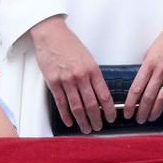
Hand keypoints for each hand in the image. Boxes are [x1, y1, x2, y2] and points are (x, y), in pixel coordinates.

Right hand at [30, 15, 114, 133]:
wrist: (51, 34)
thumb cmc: (69, 44)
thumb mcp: (87, 57)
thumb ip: (92, 74)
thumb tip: (97, 93)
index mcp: (93, 69)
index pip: (104, 94)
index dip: (109, 109)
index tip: (111, 118)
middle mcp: (81, 76)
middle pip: (91, 104)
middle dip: (96, 119)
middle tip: (98, 128)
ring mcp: (66, 80)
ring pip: (77, 106)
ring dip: (82, 120)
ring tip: (86, 129)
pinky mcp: (53, 82)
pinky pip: (61, 103)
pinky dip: (66, 115)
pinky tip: (70, 122)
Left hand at [124, 11, 162, 123]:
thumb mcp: (150, 52)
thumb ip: (146, 69)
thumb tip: (141, 84)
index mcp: (150, 64)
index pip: (136, 89)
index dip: (130, 104)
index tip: (127, 113)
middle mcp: (162, 70)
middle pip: (149, 97)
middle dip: (142, 111)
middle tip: (138, 120)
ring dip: (155, 111)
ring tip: (149, 118)